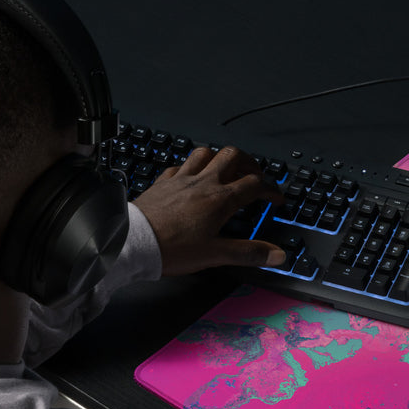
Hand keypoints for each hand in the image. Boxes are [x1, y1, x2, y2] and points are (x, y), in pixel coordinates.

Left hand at [132, 145, 285, 276]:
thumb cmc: (170, 248)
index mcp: (220, 199)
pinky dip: (190, 167)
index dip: (271, 189)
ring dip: (220, 158)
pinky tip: (190, 177)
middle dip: (249, 163)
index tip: (275, 198)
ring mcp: (181, 179)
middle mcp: (203, 183)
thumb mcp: (215, 255)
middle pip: (233, 156)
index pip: (255, 184)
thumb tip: (276, 255)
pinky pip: (179, 165)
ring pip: (206, 153)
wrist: (133, 242)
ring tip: (226, 169)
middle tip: (254, 175)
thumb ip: (248, 253)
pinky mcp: (163, 182)